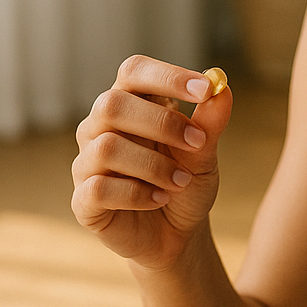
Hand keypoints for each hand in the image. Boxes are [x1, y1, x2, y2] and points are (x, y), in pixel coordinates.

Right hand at [71, 55, 232, 267]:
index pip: (134, 71)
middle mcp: (100, 127)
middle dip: (161, 123)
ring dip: (154, 165)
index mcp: (131, 104)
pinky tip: (160, 199)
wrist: (178, 234)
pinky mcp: (84, 200)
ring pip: (107, 148)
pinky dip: (137, 194)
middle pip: (113, 104)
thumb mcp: (204, 153)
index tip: (205, 89)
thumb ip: (209, 122)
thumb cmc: (185, 183)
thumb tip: (223, 88)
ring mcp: (87, 163)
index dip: (166, 76)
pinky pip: (99, 188)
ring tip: (182, 180)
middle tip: (198, 143)